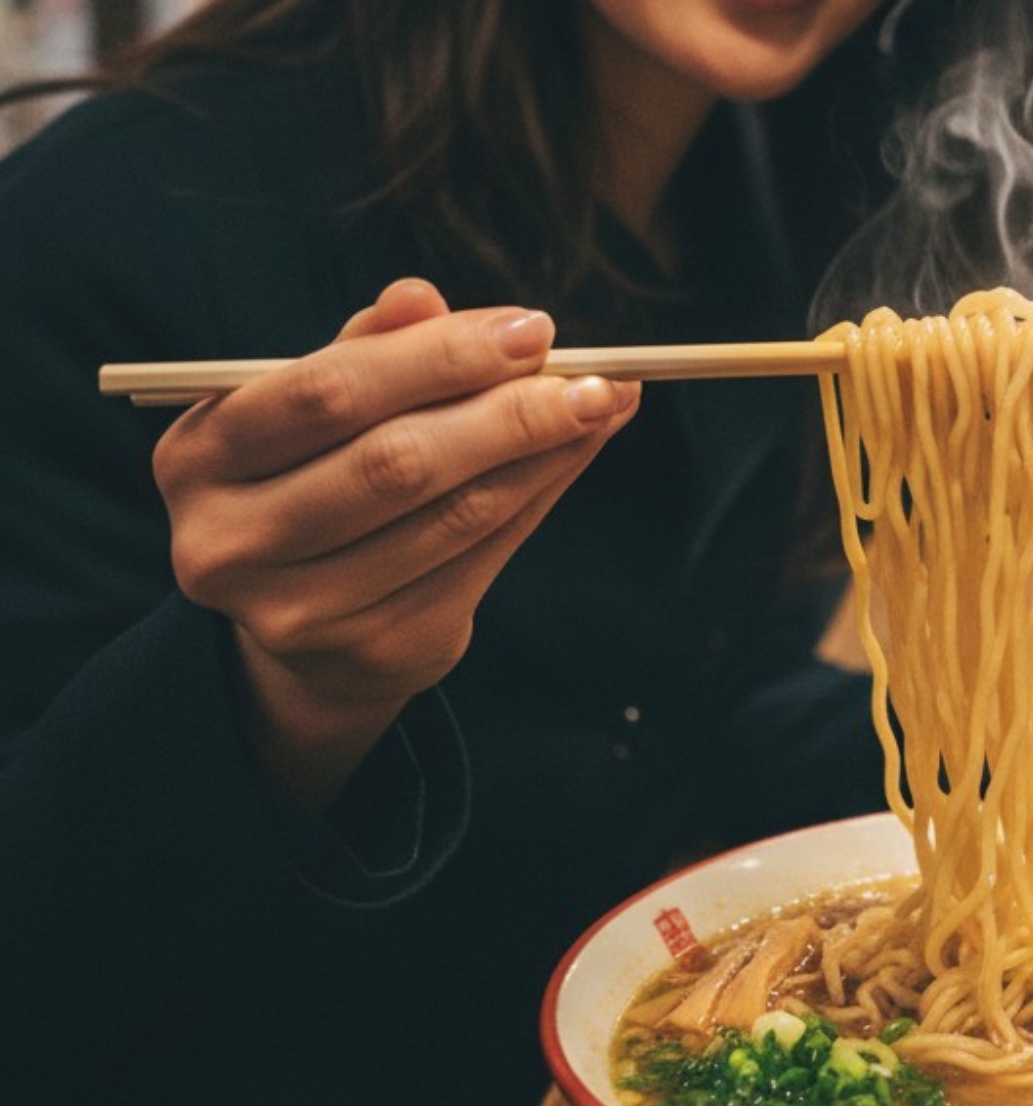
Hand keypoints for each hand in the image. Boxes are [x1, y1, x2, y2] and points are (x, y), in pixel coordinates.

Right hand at [154, 278, 640, 811]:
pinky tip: (578, 454)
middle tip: (588, 376)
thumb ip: (367, 350)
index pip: (326, 394)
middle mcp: (231, 543)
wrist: (309, 621)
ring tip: (601, 405)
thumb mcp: (318, 410)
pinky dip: (541, 496)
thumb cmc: (317, 478)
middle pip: (394, 463)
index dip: (437, 357)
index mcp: (200, 458)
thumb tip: (422, 295)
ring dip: (542, 453)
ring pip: (452, 514)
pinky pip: (482, 559)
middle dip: (506, 410)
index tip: (529, 328)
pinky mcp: (376, 650)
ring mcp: (301, 611)